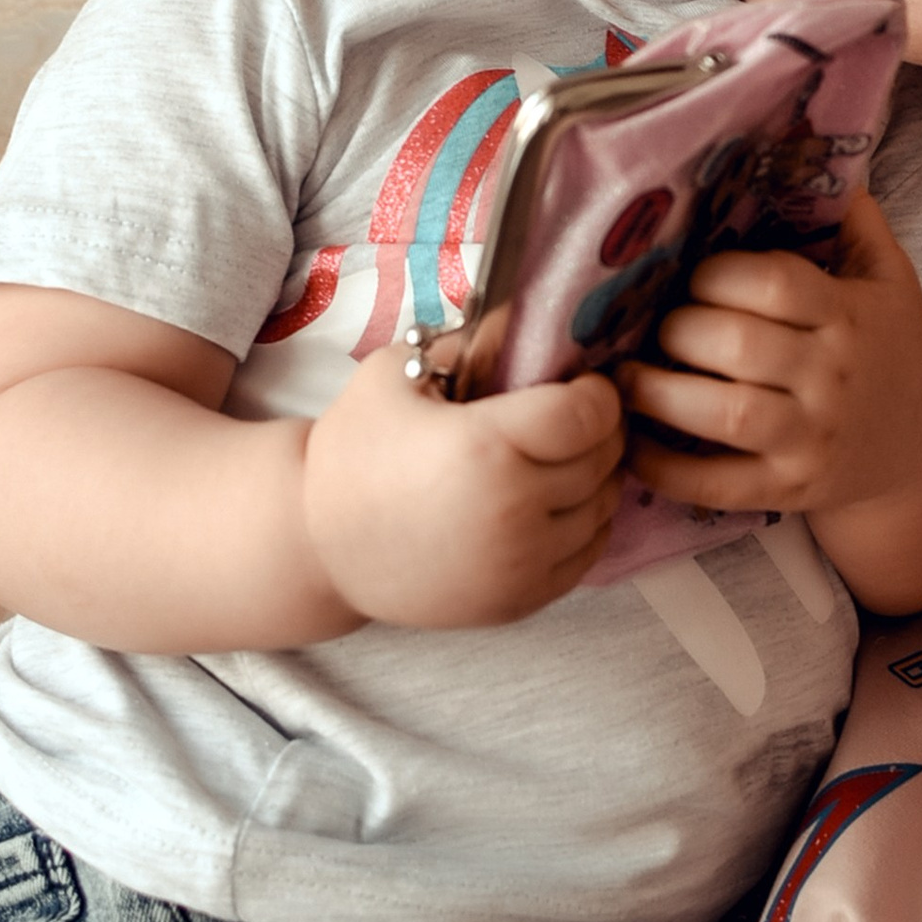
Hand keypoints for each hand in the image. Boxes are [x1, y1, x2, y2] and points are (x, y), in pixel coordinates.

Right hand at [302, 343, 622, 625]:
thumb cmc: (355, 452)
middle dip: (600, 430)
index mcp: (485, 448)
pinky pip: (587, 553)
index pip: (588, 415)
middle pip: (602, 458)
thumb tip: (523, 320)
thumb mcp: (393, 374)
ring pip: (602, 507)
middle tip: (579, 416)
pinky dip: (585, 523)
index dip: (595, 394)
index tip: (584, 385)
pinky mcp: (521, 601)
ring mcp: (520, 564)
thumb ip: (463, 342)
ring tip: (567, 456)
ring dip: (597, 476)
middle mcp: (513, 511)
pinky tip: (557, 501)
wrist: (318, 546)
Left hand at [620, 188, 921, 518]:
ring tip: (627, 377)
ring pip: (722, 415)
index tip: (693, 275)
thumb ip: (854, 219)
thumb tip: (813, 143)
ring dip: (658, 394)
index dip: (719, 274)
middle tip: (657, 325)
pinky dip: (664, 469)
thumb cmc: (896, 349)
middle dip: (678, 329)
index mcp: (850, 317)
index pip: (776, 285)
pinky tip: (632, 443)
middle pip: (737, 345)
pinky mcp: (789, 490)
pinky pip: (715, 485)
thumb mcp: (891, 279)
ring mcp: (810, 439)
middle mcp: (830, 378)